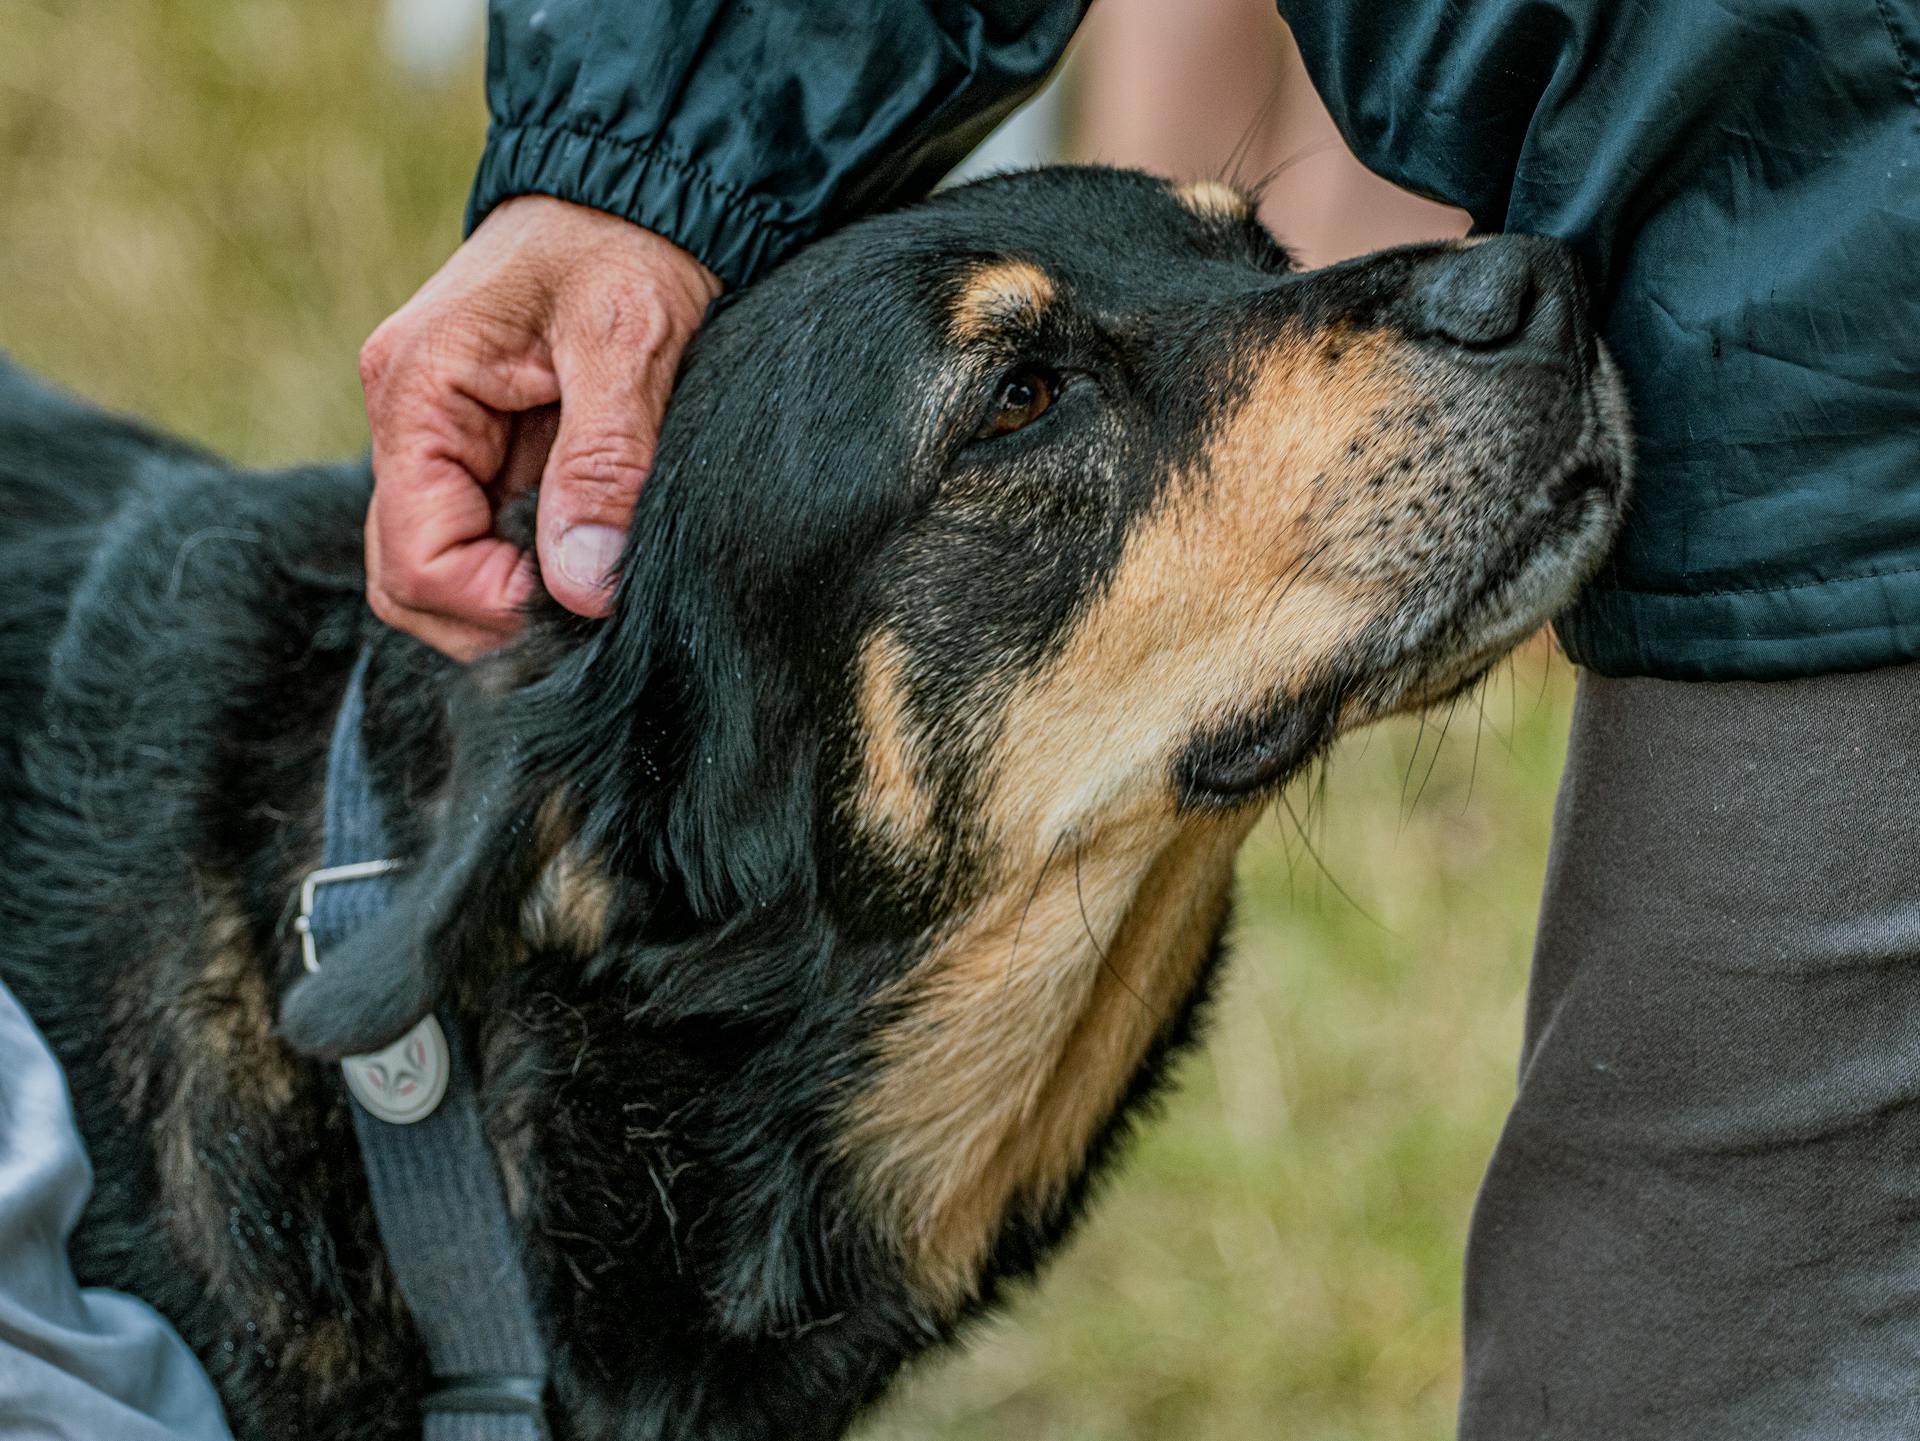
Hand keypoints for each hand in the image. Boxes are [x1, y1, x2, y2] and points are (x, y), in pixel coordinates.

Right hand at [358, 196, 721, 658]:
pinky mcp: (486, 449)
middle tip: (592, 610)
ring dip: (514, 597)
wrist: (647, 186)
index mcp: (416, 392)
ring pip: (445, 571)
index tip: (579, 605)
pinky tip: (593, 553)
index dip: (491, 605)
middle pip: (411, 582)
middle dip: (494, 618)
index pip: (413, 560)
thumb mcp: (627, 340)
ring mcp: (443, 439)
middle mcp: (410, 422)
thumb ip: (603, 463)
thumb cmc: (630, 241)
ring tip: (598, 578)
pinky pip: (486, 538)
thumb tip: (583, 587)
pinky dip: (534, 566)